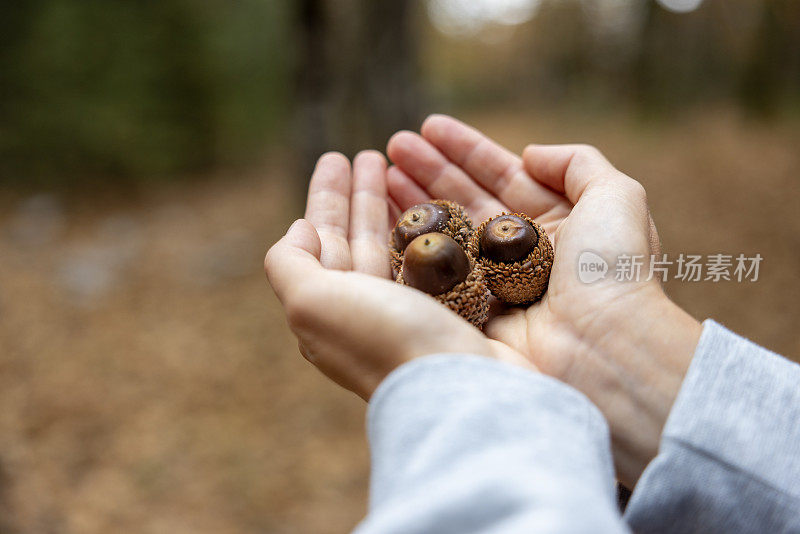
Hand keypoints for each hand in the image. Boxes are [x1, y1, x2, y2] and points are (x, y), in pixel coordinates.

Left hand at [265, 151, 530, 400]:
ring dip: (393, 203)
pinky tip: (434, 208)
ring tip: (398, 165)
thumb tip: (298, 230)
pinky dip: (429, 229)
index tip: (335, 159)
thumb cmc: (384, 340)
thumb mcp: (312, 303)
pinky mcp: (450, 313)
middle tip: (369, 152)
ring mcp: (410, 313)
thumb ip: (289, 265)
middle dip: (359, 194)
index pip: (320, 240)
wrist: (461, 391)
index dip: (325, 198)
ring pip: (395, 245)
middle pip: (356, 238)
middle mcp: (366, 311)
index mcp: (328, 309)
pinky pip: (432, 259)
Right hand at [386, 115, 701, 485]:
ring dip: (414, 201)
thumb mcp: (616, 196)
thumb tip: (530, 152)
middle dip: (430, 170)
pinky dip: (410, 247)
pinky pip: (436, 273)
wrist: (602, 347)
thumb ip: (578, 161)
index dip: (465, 150)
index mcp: (558, 222)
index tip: (429, 127)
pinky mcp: (473, 313)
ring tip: (379, 170)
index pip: (502, 175)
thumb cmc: (612, 270)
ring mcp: (495, 284)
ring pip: (447, 233)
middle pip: (467, 200)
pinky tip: (383, 218)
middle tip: (393, 145)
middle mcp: (523, 252)